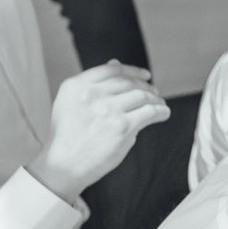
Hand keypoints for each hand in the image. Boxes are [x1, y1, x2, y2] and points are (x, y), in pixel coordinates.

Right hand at [26, 61, 170, 200]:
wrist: (64, 165)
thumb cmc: (68, 137)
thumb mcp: (70, 103)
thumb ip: (93, 84)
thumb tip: (115, 63)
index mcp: (76, 86)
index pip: (112, 70)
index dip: (133, 71)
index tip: (145, 75)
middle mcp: (92, 94)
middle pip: (129, 82)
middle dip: (146, 87)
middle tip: (154, 94)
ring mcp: (108, 109)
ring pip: (142, 96)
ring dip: (155, 100)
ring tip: (159, 105)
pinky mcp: (122, 126)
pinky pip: (150, 112)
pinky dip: (161, 111)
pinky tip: (163, 114)